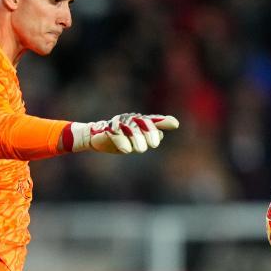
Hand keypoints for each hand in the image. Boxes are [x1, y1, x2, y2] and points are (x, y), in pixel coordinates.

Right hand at [63, 113, 179, 153]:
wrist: (95, 138)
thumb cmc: (118, 139)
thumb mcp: (135, 140)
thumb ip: (148, 137)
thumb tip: (161, 134)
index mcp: (138, 122)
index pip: (153, 120)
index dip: (163, 121)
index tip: (175, 124)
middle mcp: (129, 120)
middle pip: (143, 123)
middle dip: (150, 132)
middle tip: (154, 145)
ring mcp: (118, 124)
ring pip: (131, 127)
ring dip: (137, 138)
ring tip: (141, 150)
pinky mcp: (107, 130)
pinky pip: (116, 133)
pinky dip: (122, 141)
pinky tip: (126, 150)